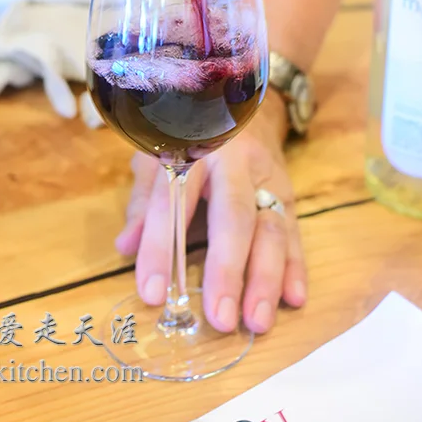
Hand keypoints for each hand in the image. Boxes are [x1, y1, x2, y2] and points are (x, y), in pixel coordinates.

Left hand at [116, 93, 307, 333]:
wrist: (237, 99)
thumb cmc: (188, 135)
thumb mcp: (156, 154)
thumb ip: (143, 200)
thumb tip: (125, 247)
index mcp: (192, 149)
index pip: (172, 202)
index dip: (160, 248)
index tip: (152, 293)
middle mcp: (234, 162)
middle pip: (233, 217)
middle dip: (227, 270)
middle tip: (220, 319)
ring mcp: (266, 176)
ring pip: (272, 227)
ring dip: (267, 278)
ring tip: (257, 321)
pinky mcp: (288, 192)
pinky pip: (294, 231)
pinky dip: (296, 267)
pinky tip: (294, 299)